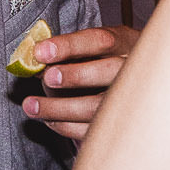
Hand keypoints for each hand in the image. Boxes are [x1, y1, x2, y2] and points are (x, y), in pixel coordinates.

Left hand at [20, 24, 139, 139]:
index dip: (69, 45)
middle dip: (74, 76)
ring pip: (97, 106)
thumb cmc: (106, 62)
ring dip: (60, 108)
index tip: (41, 52)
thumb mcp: (94, 48)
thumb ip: (69, 52)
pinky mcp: (119, 124)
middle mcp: (131, 70)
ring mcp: (129, 99)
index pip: (99, 41)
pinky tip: (48, 119)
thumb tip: (36, 62)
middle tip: (47, 78)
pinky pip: (92, 129)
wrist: (137, 88)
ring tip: (31, 106)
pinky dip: (66, 126)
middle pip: (107, 72)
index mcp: (124, 43)